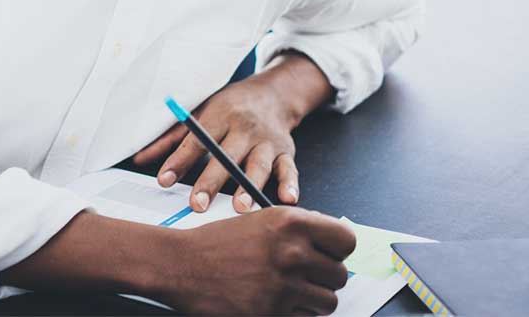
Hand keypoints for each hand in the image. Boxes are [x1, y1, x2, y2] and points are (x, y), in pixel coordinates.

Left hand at [132, 53, 332, 212]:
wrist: (273, 93)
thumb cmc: (229, 107)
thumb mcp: (200, 112)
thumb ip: (170, 138)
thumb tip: (138, 159)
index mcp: (219, 116)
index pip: (196, 140)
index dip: (179, 160)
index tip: (163, 180)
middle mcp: (243, 128)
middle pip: (226, 156)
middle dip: (211, 181)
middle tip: (198, 205)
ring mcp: (266, 141)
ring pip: (258, 164)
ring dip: (249, 187)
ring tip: (239, 208)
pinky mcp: (286, 152)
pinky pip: (288, 169)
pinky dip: (289, 184)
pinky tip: (286, 199)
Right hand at [159, 206, 355, 314]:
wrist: (181, 266)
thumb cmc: (216, 244)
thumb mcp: (259, 220)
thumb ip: (297, 231)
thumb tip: (330, 246)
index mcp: (290, 222)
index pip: (346, 240)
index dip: (337, 250)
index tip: (327, 254)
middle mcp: (291, 251)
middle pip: (340, 275)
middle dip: (323, 278)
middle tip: (301, 276)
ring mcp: (284, 284)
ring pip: (327, 301)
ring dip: (311, 300)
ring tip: (287, 291)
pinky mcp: (273, 311)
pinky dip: (293, 314)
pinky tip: (273, 301)